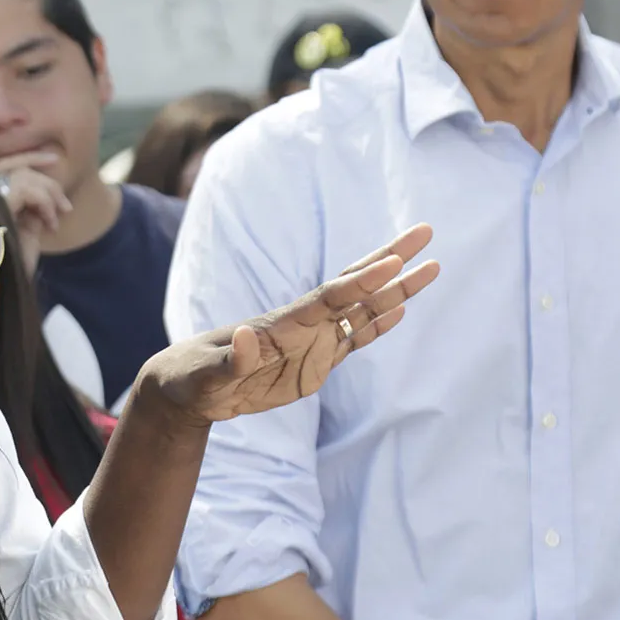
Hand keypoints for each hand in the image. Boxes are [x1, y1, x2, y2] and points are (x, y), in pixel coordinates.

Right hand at [0, 150, 70, 266]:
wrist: (4, 290)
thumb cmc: (11, 266)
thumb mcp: (23, 230)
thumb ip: (30, 207)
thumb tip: (46, 191)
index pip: (4, 164)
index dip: (28, 157)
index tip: (53, 159)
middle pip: (15, 166)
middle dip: (46, 179)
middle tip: (66, 207)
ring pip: (23, 175)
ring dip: (49, 194)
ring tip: (59, 217)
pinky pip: (27, 190)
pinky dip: (46, 204)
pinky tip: (50, 226)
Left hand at [135, 224, 438, 425]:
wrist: (188, 388)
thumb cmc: (193, 378)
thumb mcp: (208, 375)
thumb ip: (232, 360)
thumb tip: (248, 338)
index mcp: (282, 325)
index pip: (330, 298)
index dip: (361, 282)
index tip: (393, 262)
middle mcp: (304, 326)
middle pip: (355, 286)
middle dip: (390, 259)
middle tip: (425, 231)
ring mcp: (312, 343)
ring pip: (363, 310)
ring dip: (397, 289)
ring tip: (432, 265)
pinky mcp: (314, 364)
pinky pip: (354, 340)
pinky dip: (378, 325)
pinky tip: (401, 310)